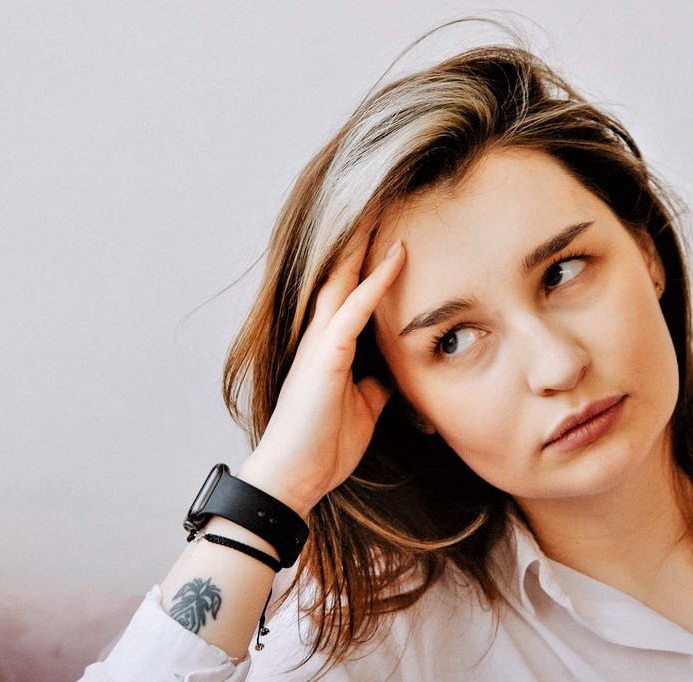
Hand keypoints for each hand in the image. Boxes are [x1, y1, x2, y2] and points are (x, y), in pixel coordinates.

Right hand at [237, 230, 405, 516]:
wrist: (295, 477)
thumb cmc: (323, 445)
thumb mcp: (364, 407)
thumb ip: (377, 381)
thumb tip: (396, 370)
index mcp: (330, 345)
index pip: (351, 289)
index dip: (370, 257)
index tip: (393, 224)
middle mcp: (321, 334)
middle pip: (343, 271)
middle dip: (363, 234)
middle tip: (385, 193)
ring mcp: (321, 342)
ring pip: (344, 278)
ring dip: (366, 241)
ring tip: (387, 202)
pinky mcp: (325, 357)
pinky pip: (352, 309)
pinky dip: (376, 282)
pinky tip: (396, 256)